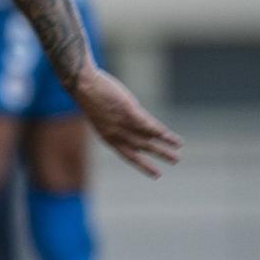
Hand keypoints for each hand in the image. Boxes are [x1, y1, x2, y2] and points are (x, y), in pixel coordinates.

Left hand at [67, 66, 182, 177]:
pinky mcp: (129, 112)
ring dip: (164, 148)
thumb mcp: (103, 115)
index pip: (128, 155)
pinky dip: (164, 134)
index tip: (157, 174)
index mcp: (108, 137)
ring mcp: (123, 124)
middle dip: (159, 157)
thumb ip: (120, 123)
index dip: (143, 165)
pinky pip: (150, 127)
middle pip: (142, 149)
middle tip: (175, 162)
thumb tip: (139, 125)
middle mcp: (116, 134)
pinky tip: (174, 139)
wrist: (82, 85)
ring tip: (177, 156)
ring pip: (148, 141)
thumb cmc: (91, 97)